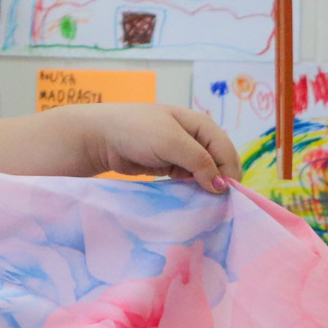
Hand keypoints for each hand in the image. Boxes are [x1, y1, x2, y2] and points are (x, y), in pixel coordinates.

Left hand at [86, 103, 241, 192]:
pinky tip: (192, 199)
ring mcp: (181, 152)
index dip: (228, 170)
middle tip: (216, 201)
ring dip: (206, 186)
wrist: (99, 137)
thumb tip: (222, 185)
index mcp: (200, 124)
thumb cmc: (136, 131)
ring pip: (205, 173)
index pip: (225, 149)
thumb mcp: (171, 142)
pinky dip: (192, 188)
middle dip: (220, 179)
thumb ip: (200, 161)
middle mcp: (194, 137)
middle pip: (218, 162)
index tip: (223, 192)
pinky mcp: (168, 166)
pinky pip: (188, 179)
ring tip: (206, 203)